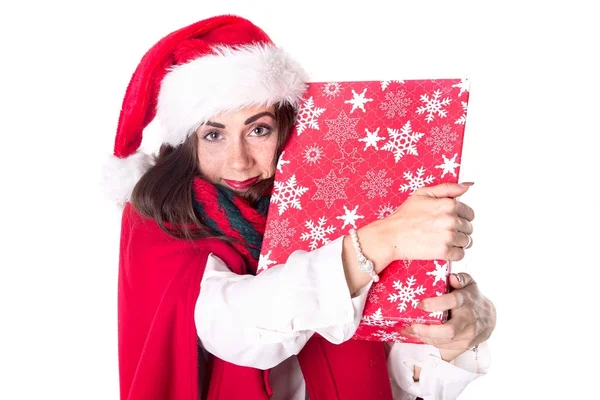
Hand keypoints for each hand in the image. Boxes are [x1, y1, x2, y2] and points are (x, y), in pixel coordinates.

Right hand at [360, 182, 474, 264]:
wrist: (391, 236)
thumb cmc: (404, 216)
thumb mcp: (423, 193)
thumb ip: (447, 188)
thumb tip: (467, 186)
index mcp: (449, 205)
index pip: (469, 213)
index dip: (460, 216)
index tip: (448, 219)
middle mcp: (451, 221)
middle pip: (468, 228)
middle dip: (458, 229)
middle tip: (441, 229)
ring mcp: (449, 237)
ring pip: (466, 241)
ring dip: (456, 241)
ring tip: (440, 238)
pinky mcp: (444, 252)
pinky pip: (460, 254)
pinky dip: (453, 253)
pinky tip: (441, 247)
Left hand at [403, 272, 495, 359]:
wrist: (489, 317)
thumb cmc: (472, 298)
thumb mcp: (468, 283)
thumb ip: (460, 279)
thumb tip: (452, 278)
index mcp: (466, 300)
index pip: (453, 301)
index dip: (436, 304)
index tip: (420, 305)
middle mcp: (469, 319)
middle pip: (449, 330)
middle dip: (428, 330)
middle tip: (411, 327)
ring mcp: (469, 334)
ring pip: (446, 341)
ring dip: (426, 338)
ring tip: (411, 332)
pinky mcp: (466, 345)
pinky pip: (447, 348)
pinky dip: (431, 343)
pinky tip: (420, 337)